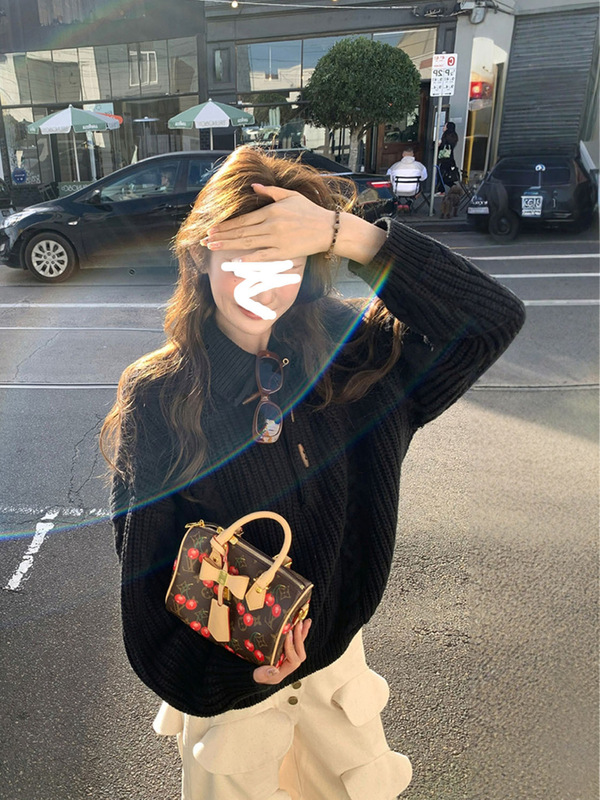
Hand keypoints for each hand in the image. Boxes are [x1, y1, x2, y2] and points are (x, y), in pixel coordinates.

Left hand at [202, 185, 335, 260]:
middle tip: (205, 240)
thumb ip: (270, 191)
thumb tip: (254, 186)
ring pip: (247, 243)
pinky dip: (248, 259)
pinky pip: (262, 257)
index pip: (243, 219)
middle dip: (221, 236)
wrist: (328, 229)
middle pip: (241, 231)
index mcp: (271, 211)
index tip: (212, 228)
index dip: (226, 225)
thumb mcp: (290, 196)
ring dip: (228, 246)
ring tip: (213, 247)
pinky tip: (235, 261)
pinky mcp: (283, 252)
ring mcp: (276, 240)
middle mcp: (271, 225)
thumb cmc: (309, 212)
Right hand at [253, 618, 311, 684]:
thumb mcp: (258, 676)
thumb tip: (274, 670)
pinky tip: (301, 622)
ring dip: (303, 633)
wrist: (253, 674)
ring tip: (306, 621)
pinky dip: (299, 632)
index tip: (287, 634)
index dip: (291, 647)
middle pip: (300, 652)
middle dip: (300, 637)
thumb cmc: (256, 675)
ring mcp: (288, 656)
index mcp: (283, 670)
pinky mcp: (285, 650)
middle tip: (299, 624)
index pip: (293, 660)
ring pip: (299, 645)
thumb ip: (264, 674)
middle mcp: (288, 663)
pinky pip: (295, 641)